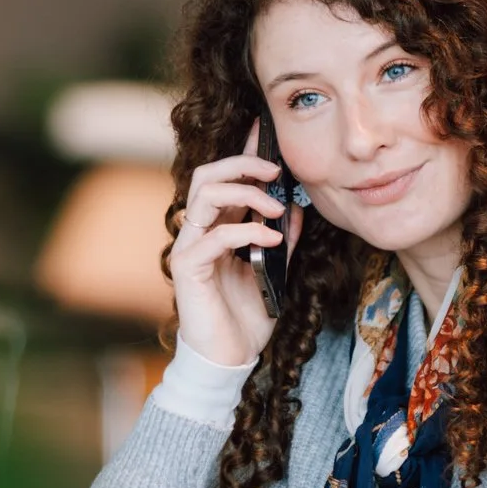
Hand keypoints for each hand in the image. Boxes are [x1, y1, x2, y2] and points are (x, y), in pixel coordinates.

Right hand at [169, 121, 304, 363]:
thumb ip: (283, 241)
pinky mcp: (189, 268)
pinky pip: (215, 235)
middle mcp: (200, 232)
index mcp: (218, 228)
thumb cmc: (247, 318)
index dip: (243, 151)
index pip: (226, 178)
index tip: (263, 127)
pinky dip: (247, 231)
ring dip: (245, 192)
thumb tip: (297, 208)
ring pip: (205, 194)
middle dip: (242, 163)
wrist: (230, 360)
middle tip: (275, 170)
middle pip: (208, 174)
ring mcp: (191, 247)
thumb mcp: (276, 273)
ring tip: (276, 206)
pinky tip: (272, 239)